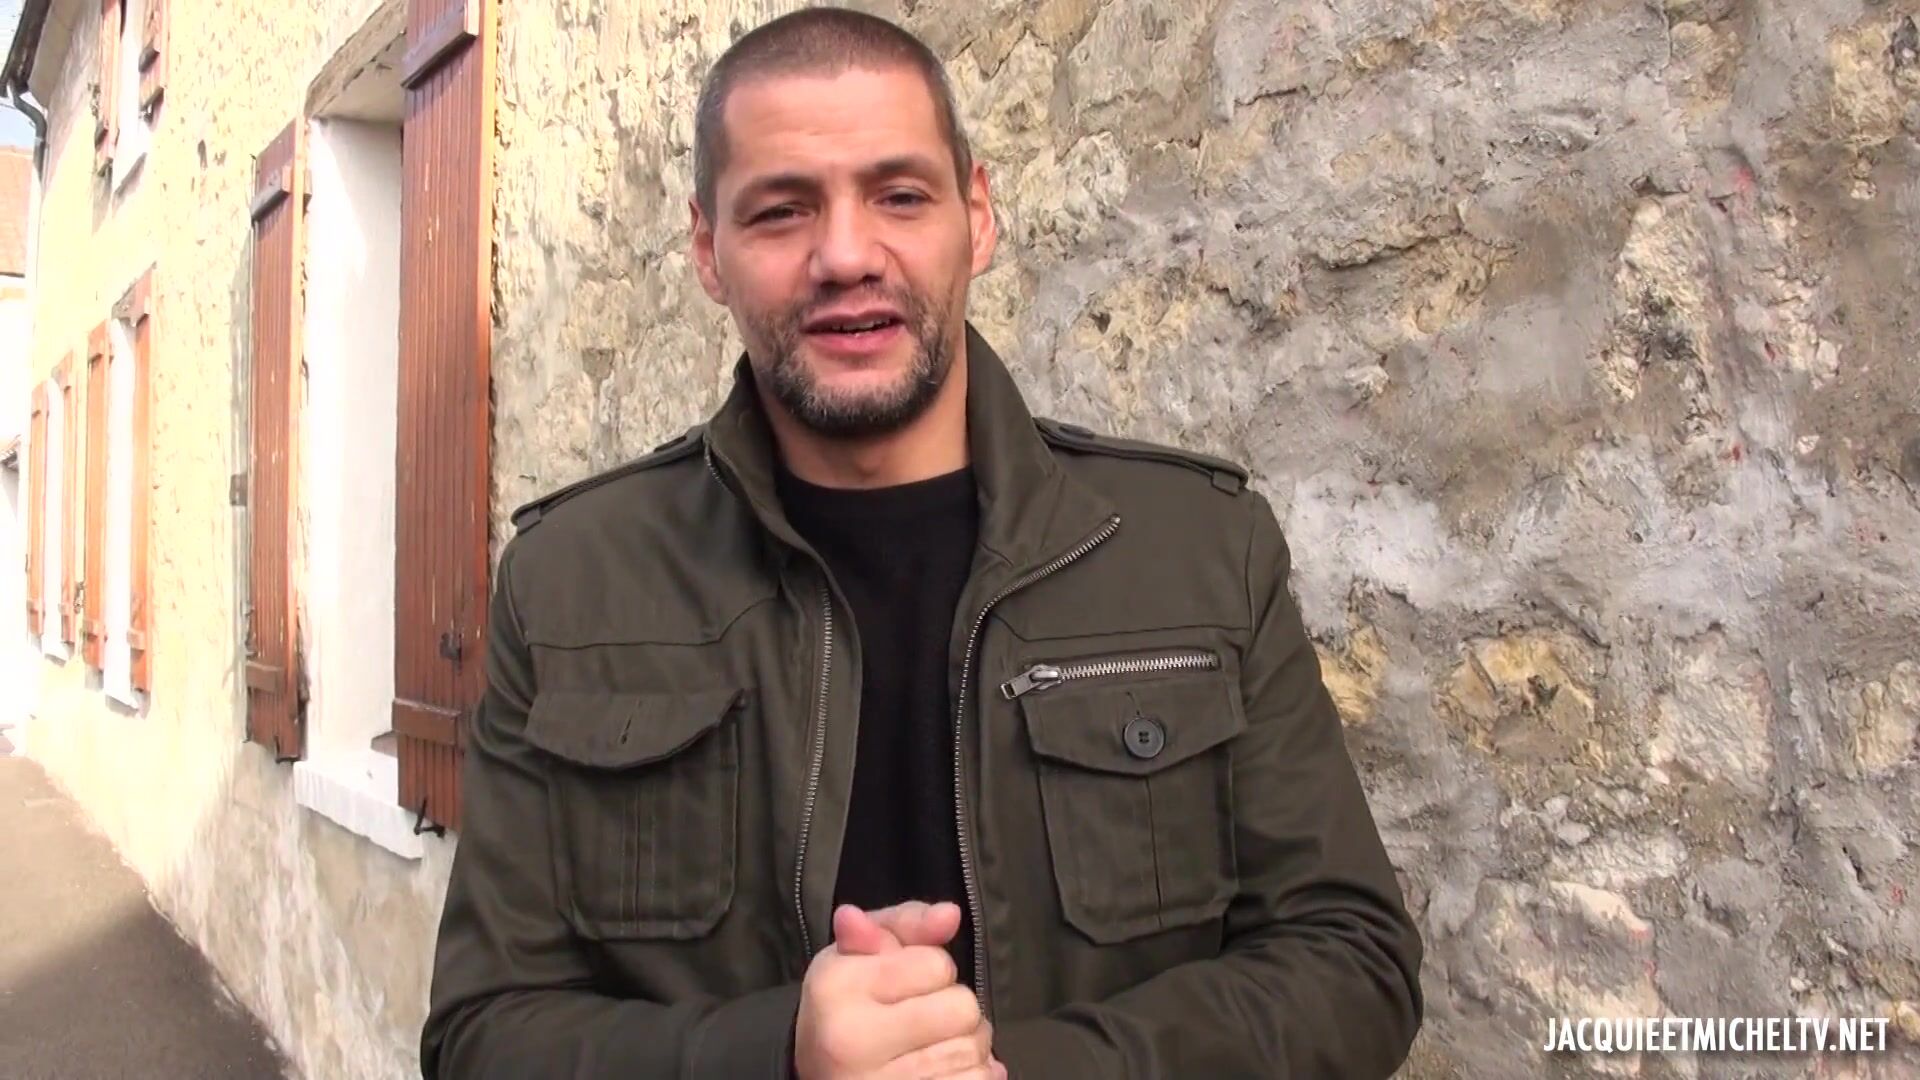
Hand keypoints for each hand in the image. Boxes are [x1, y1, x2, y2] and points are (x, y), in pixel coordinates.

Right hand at [794, 903, 1006, 1079]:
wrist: (816, 1073)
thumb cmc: (843, 1008)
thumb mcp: (857, 954)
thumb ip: (903, 923)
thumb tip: (949, 915)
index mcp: (839, 988)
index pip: (936, 965)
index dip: (931, 970)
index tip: (905, 986)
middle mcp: (854, 1040)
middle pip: (962, 1009)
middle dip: (952, 1010)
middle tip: (922, 1020)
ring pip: (974, 1052)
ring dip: (964, 1046)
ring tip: (928, 1049)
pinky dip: (970, 1075)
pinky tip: (939, 1073)